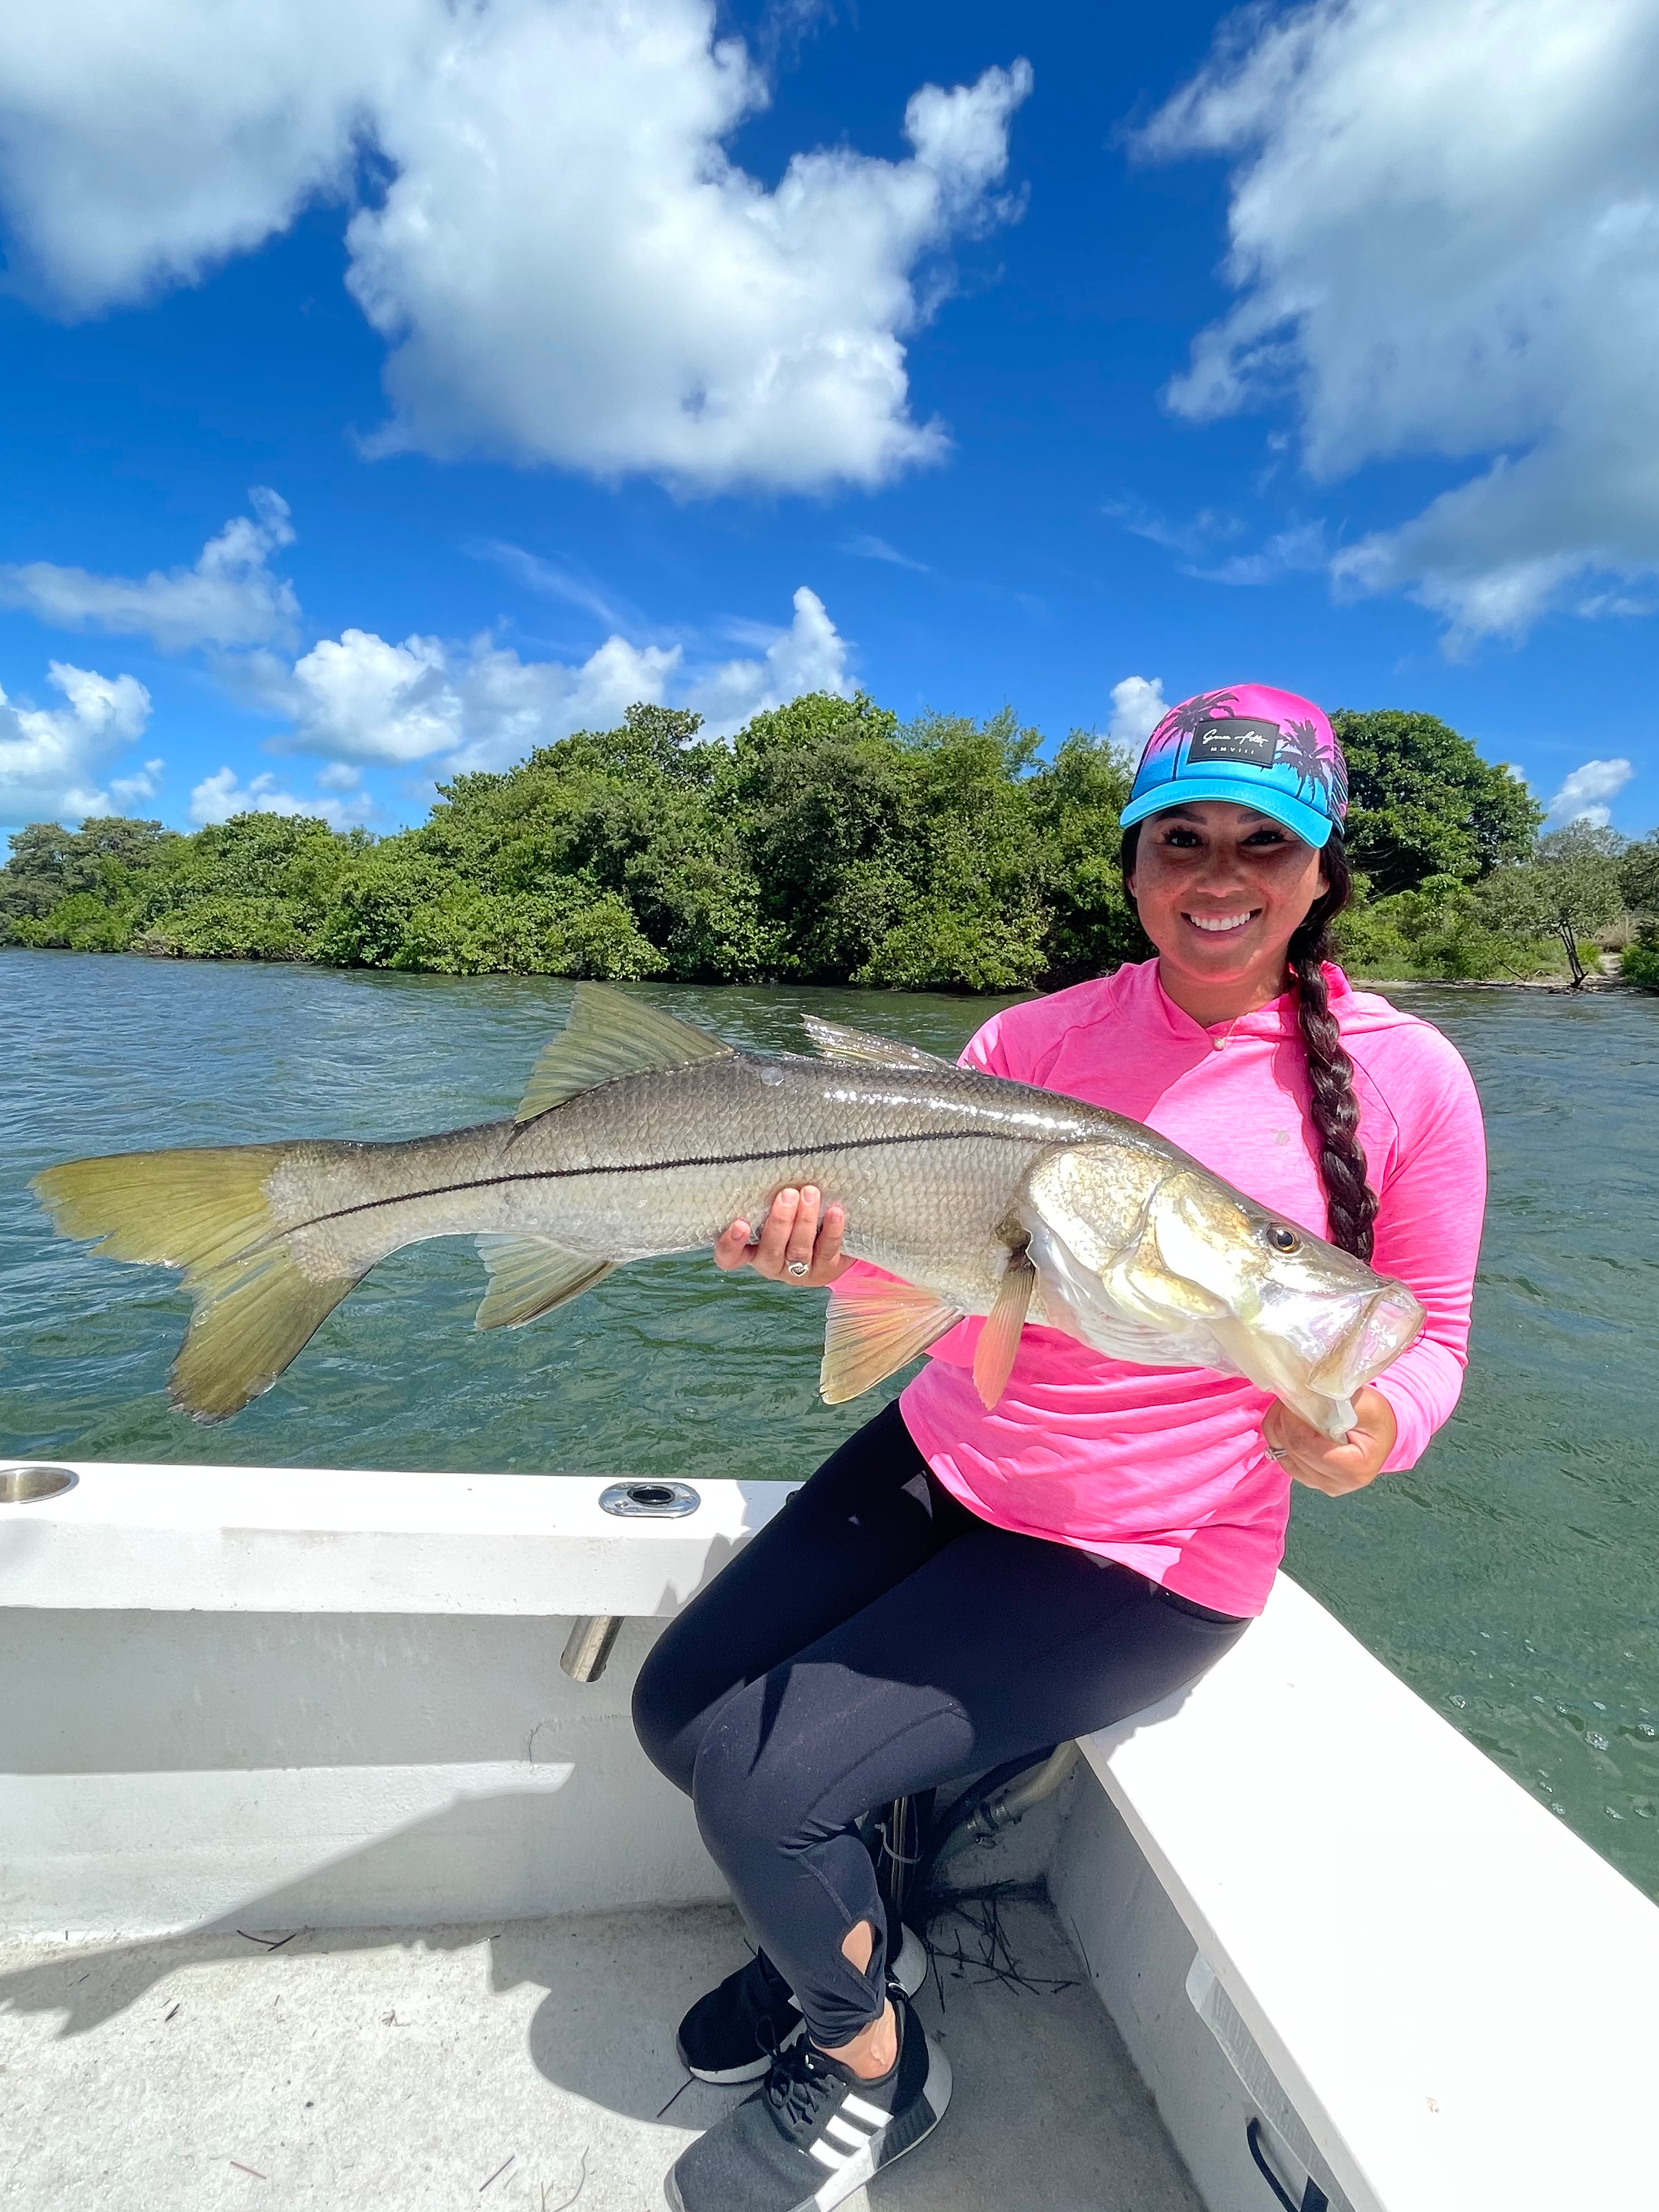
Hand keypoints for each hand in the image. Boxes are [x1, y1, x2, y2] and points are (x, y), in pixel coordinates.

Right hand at [713, 1185, 851, 1286]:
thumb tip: (771, 1163)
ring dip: (804, 1220)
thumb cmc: (792, 1220)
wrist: (828, 1246)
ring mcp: (798, 1272)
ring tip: (810, 1193)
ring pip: (799, 1250)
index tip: (740, 1223)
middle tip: (787, 1194)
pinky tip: (835, 1212)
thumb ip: (766, 1199)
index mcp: (751, 1251)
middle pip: (770, 1250)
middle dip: (780, 1222)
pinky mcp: (825, 1270)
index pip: (729, 1257)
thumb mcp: (773, 1211)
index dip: (731, 1245)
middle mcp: (772, 1264)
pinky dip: (831, 1230)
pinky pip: (827, 1250)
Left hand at [1263, 1384, 1395, 1496]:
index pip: (1304, 1445)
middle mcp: (1335, 1484)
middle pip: (1291, 1449)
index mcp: (1353, 1469)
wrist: (1380, 1435)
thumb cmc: (1376, 1419)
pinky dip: (1280, 1436)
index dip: (1292, 1419)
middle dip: (1284, 1419)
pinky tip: (1290, 1420)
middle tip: (1291, 1396)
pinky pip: (1282, 1457)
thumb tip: (1304, 1395)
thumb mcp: (1366, 1404)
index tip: (1295, 1397)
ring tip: (1291, 1406)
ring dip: (1279, 1426)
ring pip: (1281, 1453)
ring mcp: (1319, 1485)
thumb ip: (1336, 1401)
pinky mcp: (1309, 1479)